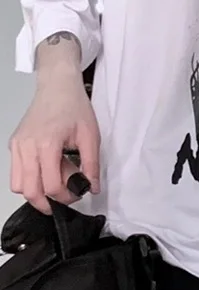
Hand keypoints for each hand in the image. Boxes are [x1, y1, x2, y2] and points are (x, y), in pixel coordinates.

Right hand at [9, 75, 99, 213]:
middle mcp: (27, 147)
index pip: (50, 185)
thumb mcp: (90, 136)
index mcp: (47, 144)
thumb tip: (93, 186)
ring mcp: (17, 146)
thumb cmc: (73, 106)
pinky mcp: (14, 145)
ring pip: (18, 185)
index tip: (78, 192)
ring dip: (36, 192)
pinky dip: (29, 180)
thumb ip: (91, 164)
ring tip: (57, 181)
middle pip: (29, 191)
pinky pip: (15, 173)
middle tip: (65, 198)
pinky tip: (47, 171)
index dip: (65, 196)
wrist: (58, 87)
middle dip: (48, 202)